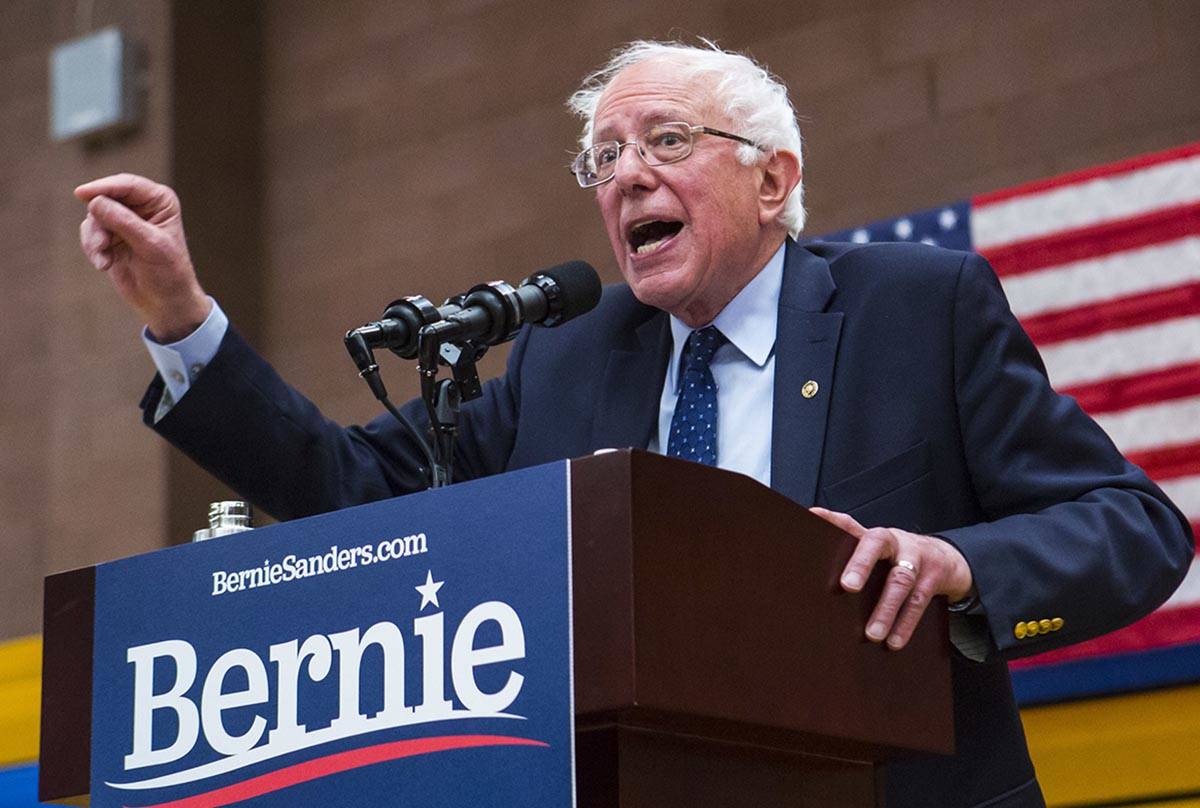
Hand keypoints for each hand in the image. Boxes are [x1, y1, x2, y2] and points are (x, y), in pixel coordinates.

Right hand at [75, 173, 210, 341]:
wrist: (165, 302)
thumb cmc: (168, 273)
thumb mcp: (150, 245)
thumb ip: (124, 221)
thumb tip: (94, 201)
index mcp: (159, 201)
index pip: (127, 185)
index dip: (104, 187)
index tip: (82, 194)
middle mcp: (141, 206)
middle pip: (105, 198)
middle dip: (99, 222)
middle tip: (101, 244)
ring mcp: (124, 220)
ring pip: (94, 217)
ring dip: (94, 239)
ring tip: (103, 260)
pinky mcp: (110, 236)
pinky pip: (90, 233)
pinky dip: (93, 248)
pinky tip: (104, 264)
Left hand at [810, 507, 973, 649]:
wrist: (947, 559)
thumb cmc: (898, 559)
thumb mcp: (876, 552)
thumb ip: (850, 554)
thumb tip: (812, 561)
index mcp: (874, 536)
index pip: (850, 524)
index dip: (832, 519)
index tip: (813, 517)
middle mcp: (894, 541)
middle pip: (876, 544)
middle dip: (861, 563)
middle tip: (847, 586)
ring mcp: (916, 557)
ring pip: (900, 580)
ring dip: (886, 608)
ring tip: (872, 634)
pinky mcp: (933, 577)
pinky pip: (919, 602)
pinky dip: (905, 624)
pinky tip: (894, 641)